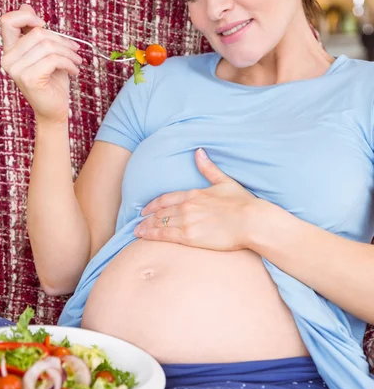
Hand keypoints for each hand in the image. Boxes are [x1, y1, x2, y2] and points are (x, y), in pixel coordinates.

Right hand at [0, 4, 82, 123]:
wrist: (54, 110)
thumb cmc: (52, 81)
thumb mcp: (46, 53)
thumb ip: (35, 32)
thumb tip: (26, 6)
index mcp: (10, 50)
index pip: (8, 21)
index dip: (27, 16)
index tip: (45, 25)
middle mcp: (8, 59)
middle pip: (37, 32)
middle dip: (62, 40)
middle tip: (75, 50)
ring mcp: (16, 69)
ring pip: (48, 45)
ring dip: (69, 53)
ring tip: (77, 61)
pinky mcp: (29, 78)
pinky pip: (53, 60)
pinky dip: (69, 63)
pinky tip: (74, 71)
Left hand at [134, 148, 259, 250]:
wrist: (251, 221)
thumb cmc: (243, 203)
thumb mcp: (225, 182)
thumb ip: (208, 168)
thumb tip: (198, 151)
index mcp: (194, 193)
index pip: (167, 198)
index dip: (153, 204)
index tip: (144, 208)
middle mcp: (187, 206)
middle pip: (160, 212)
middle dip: (147, 217)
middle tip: (137, 222)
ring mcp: (187, 221)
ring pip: (160, 223)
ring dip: (146, 227)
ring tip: (137, 231)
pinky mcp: (189, 236)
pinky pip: (164, 235)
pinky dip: (151, 235)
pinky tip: (143, 236)